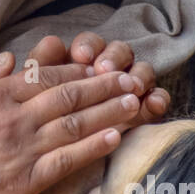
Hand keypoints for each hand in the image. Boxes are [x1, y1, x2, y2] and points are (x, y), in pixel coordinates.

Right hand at [0, 51, 144, 193]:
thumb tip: (12, 59)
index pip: (46, 76)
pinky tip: (114, 137)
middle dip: (105, 86)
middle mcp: (13, 120)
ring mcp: (21, 151)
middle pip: (70, 97)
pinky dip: (93, 147)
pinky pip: (67, 161)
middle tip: (132, 78)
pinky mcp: (25, 181)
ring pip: (75, 126)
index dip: (77, 69)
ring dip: (109, 112)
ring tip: (134, 102)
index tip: (99, 66)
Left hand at [27, 33, 170, 124]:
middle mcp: (110, 68)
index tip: (80, 55)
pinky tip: (155, 104)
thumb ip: (41, 67)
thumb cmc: (45, 116)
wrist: (58, 151)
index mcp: (84, 59)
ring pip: (142, 71)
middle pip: (120, 52)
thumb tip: (52, 42)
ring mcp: (130, 87)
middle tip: (106, 69)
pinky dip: (158, 99)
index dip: (87, 46)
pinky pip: (157, 99)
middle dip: (114, 58)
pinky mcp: (145, 108)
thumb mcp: (36, 94)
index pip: (90, 43)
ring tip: (133, 86)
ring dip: (139, 76)